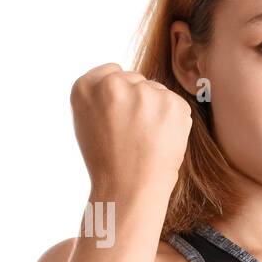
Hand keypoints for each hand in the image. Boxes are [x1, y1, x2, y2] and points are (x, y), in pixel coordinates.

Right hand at [70, 62, 193, 198]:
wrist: (130, 189)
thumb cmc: (108, 161)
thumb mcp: (87, 121)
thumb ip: (99, 95)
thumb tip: (121, 77)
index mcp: (86, 87)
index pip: (111, 72)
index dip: (119, 95)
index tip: (119, 114)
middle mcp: (114, 84)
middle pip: (135, 80)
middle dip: (137, 101)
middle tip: (134, 133)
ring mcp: (144, 93)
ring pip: (156, 91)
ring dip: (156, 110)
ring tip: (147, 139)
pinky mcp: (172, 104)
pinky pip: (175, 104)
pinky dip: (173, 120)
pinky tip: (162, 140)